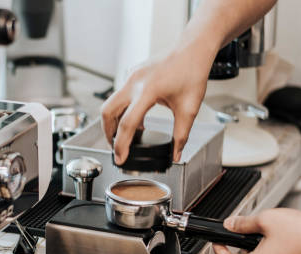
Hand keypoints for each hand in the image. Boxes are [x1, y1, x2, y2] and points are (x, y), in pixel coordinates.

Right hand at [101, 39, 215, 163]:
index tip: (120, 158)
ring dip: (114, 122)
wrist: (193, 48)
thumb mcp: (189, 109)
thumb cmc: (193, 72)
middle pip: (107, 112)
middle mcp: (134, 83)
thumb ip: (181, 135)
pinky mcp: (133, 74)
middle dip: (108, 133)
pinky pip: (120, 95)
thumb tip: (175, 154)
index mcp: (148, 91)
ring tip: (127, 136)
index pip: (127, 124)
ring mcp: (131, 77)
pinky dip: (123, 110)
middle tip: (116, 147)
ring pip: (111, 103)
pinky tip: (137, 120)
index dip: (121, 145)